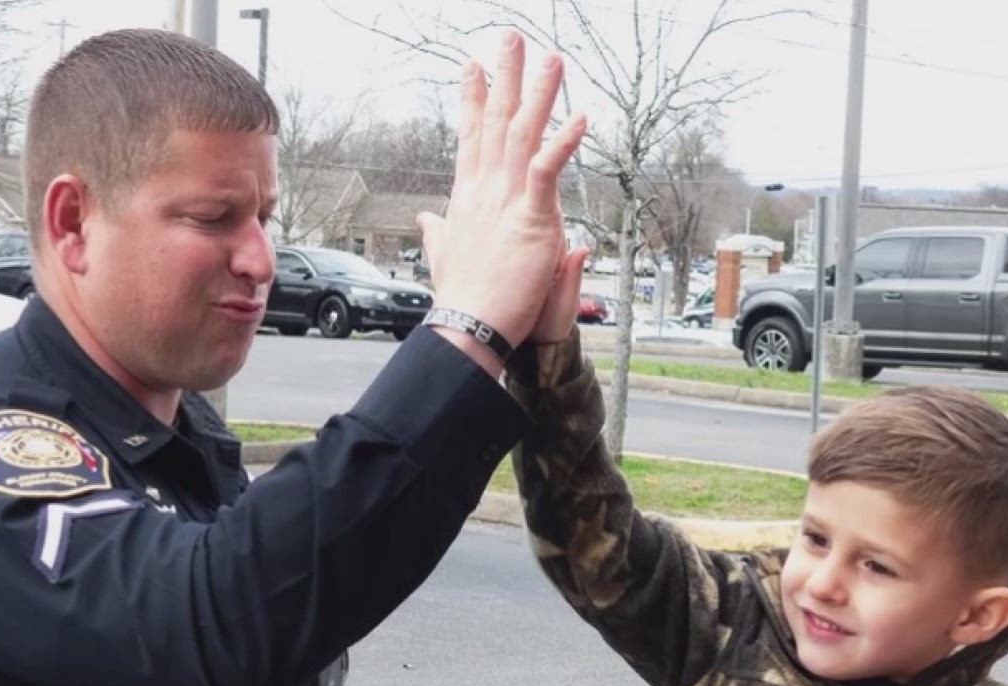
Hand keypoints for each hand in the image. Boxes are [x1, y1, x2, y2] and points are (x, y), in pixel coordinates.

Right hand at [419, 32, 587, 363]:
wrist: (471, 325)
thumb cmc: (463, 297)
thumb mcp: (446, 257)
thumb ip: (439, 234)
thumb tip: (426, 222)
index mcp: (470, 196)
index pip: (472, 137)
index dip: (473, 99)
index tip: (473, 67)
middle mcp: (486, 189)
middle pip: (495, 121)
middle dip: (504, 76)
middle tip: (510, 37)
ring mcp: (507, 200)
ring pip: (523, 133)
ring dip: (539, 93)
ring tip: (552, 58)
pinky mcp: (532, 217)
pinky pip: (548, 170)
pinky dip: (564, 142)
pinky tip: (581, 115)